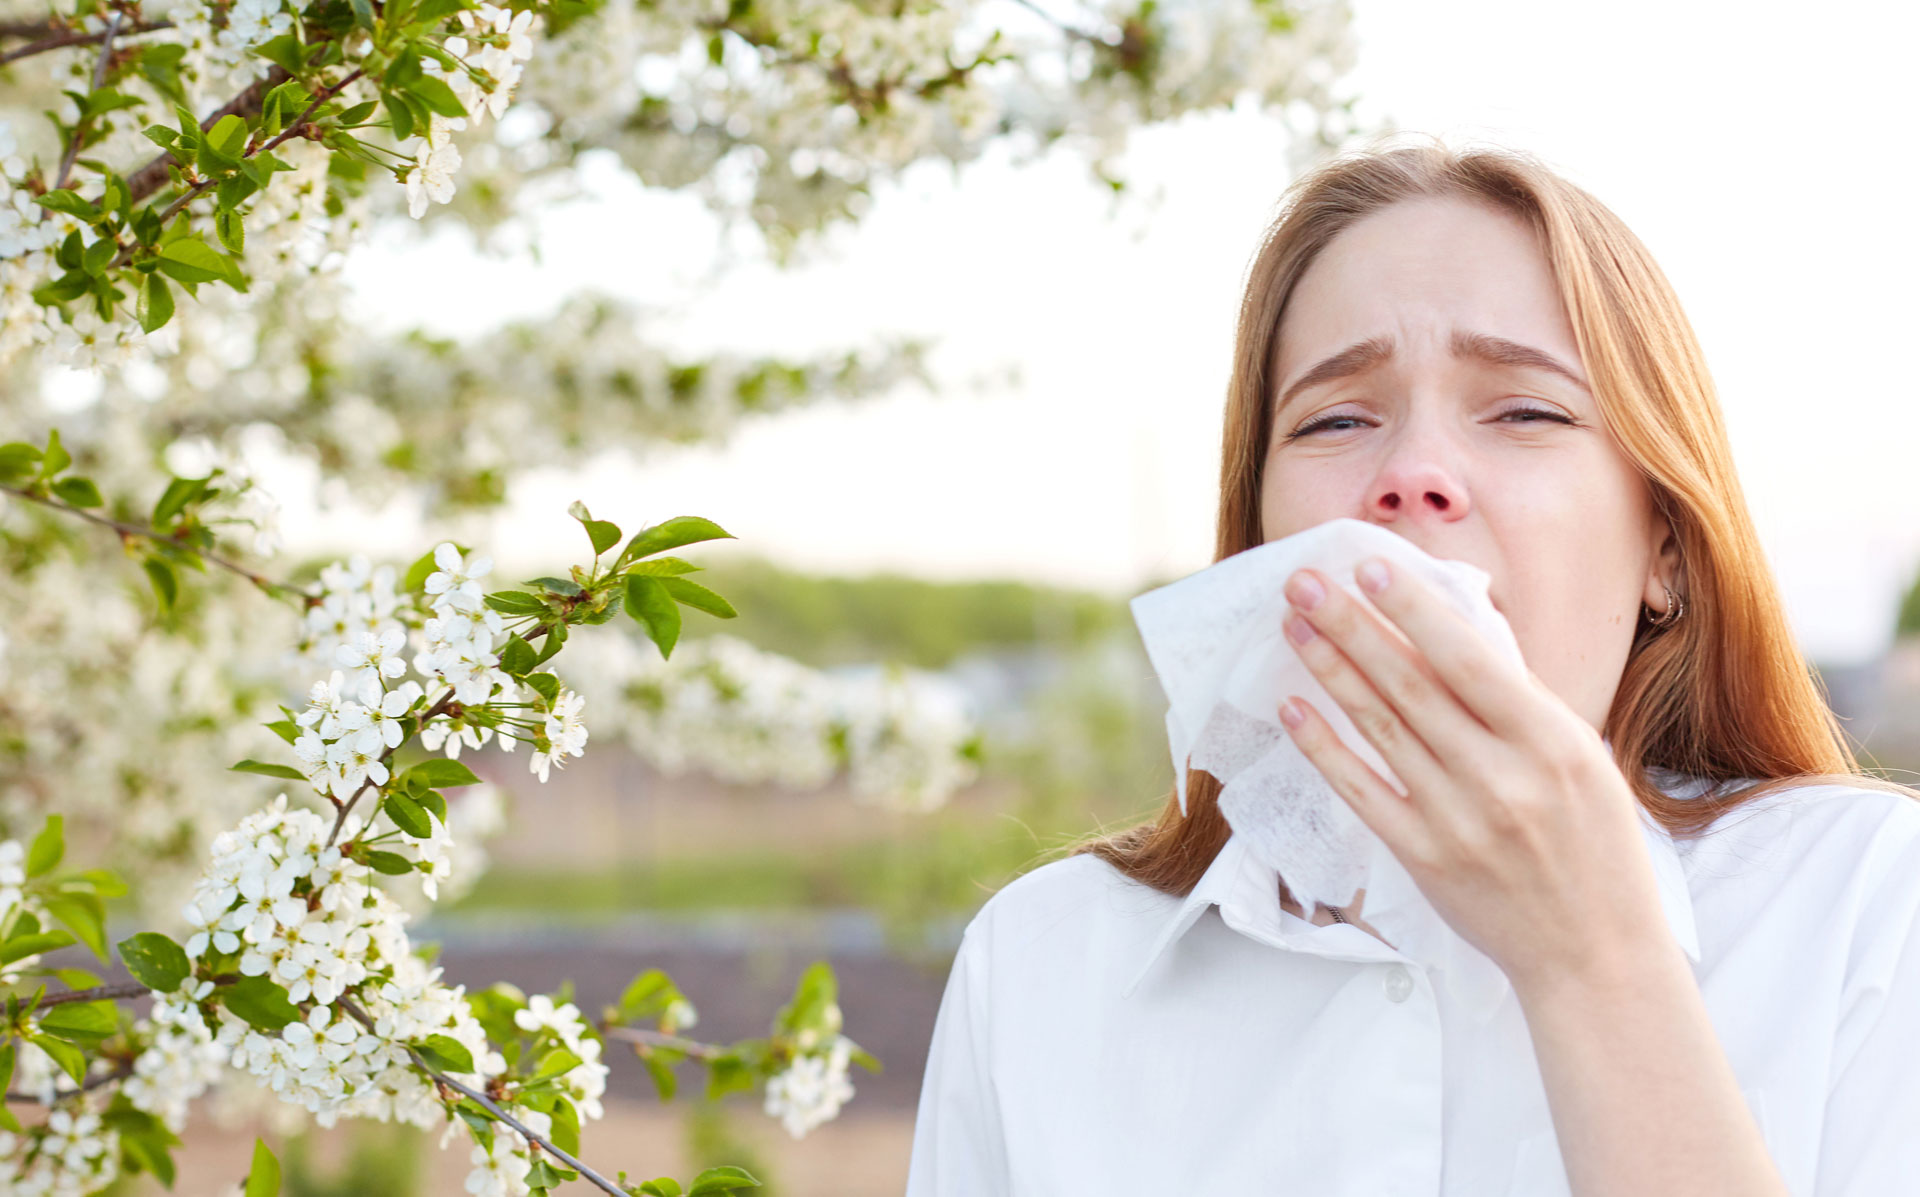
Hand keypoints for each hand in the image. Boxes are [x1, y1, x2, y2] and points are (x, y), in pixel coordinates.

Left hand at [1275, 556, 1668, 990]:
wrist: (1596, 953)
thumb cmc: (1594, 846)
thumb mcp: (1582, 759)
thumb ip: (1519, 704)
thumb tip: (1451, 634)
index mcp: (1552, 742)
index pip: (1470, 660)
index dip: (1414, 610)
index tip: (1370, 566)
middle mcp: (1503, 778)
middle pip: (1410, 685)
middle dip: (1352, 625)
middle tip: (1305, 581)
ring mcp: (1458, 820)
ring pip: (1380, 729)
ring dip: (1330, 672)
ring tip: (1294, 625)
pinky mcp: (1424, 857)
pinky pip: (1362, 792)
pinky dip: (1325, 747)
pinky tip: (1293, 709)